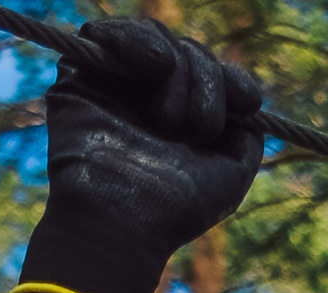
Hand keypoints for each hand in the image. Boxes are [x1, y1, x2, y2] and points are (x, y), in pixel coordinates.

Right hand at [15, 16, 264, 292]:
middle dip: (205, 78)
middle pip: (187, 51)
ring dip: (177, 67)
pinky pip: (104, 33)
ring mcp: (113, 86)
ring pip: (153, 38)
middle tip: (199, 126)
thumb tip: (248, 100)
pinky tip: (153, 66)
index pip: (208, 73)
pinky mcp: (79, 76)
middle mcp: (146, 99)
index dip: (229, 78)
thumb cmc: (176, 209)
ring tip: (169, 118)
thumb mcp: (232, 173)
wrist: (124, 224)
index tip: (247, 102)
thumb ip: (247, 134)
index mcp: (180, 119)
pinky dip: (133, 40)